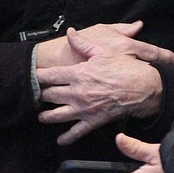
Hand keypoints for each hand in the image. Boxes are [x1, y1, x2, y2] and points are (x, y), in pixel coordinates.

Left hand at [37, 27, 173, 143]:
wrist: (142, 88)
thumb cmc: (124, 68)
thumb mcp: (103, 51)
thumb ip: (83, 43)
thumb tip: (70, 32)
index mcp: (77, 74)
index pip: (49, 75)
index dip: (37, 76)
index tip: (31, 76)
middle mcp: (76, 92)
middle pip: (50, 95)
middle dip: (40, 95)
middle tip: (34, 96)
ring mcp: (83, 109)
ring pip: (57, 115)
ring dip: (46, 116)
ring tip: (41, 117)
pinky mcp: (93, 121)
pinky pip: (76, 132)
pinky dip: (66, 138)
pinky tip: (60, 140)